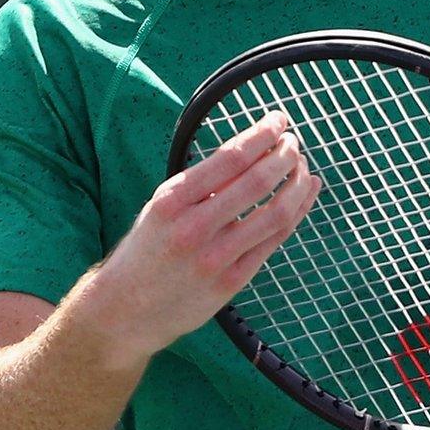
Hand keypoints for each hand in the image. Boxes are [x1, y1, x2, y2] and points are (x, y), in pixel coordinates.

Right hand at [79, 111, 318, 367]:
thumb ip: (200, 186)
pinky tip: (304, 196)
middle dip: (285, 154)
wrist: (124, 310)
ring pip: (274, 213)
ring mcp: (215, 258)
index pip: (230, 157)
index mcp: (172, 200)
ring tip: (303, 167)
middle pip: (258, 181)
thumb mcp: (159, 207)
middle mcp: (194, 227)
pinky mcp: (231, 282)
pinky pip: (274, 241)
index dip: (262, 134)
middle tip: (294, 142)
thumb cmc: (145, 250)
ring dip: (297, 184)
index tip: (278, 120)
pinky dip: (296, 214)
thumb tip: (251, 153)